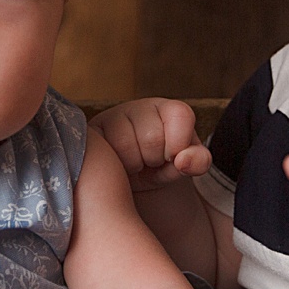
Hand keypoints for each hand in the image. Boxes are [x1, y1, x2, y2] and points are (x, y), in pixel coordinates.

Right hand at [92, 98, 212, 190]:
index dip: (178, 146)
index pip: (181, 116)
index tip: (171, 156)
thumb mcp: (185, 165)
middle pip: (151, 138)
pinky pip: (101, 150)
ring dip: (131, 165)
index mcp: (167, 109)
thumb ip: (198, 161)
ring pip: (124, 146)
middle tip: (148, 163)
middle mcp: (139, 107)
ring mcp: (111, 118)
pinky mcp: (90, 132)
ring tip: (132, 165)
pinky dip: (112, 165)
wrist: (133, 180)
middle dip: (153, 159)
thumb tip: (183, 161)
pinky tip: (116, 165)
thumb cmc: (162, 167)